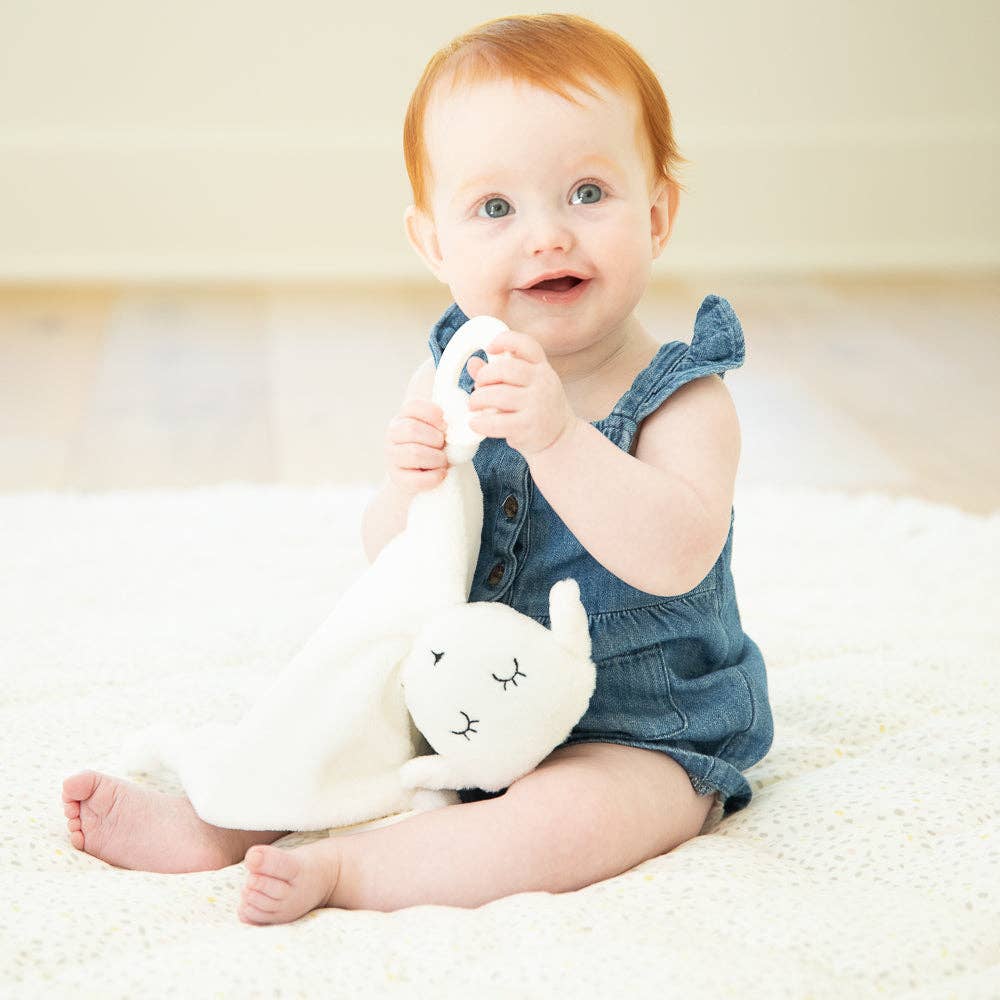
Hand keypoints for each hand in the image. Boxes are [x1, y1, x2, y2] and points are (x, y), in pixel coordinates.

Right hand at [383, 398, 448, 495]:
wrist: (424, 472)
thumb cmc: (435, 445)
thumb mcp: (439, 429)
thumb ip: (446, 421)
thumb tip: (460, 420)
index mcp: (404, 416)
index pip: (413, 406)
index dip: (432, 413)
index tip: (445, 425)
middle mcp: (393, 434)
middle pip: (411, 429)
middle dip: (435, 438)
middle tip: (444, 445)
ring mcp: (392, 456)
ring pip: (414, 453)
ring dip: (436, 458)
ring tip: (443, 460)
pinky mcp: (397, 478)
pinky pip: (416, 479)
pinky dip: (434, 477)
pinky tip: (441, 473)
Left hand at [466, 329, 577, 457]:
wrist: (560, 438)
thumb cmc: (538, 408)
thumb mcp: (525, 386)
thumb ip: (499, 374)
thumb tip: (473, 363)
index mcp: (542, 368)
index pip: (526, 344)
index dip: (505, 340)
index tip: (489, 348)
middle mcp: (542, 382)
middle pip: (505, 369)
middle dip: (484, 377)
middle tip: (478, 387)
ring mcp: (536, 405)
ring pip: (498, 395)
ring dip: (478, 399)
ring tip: (474, 406)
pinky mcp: (528, 427)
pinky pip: (497, 422)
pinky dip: (480, 422)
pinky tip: (475, 423)